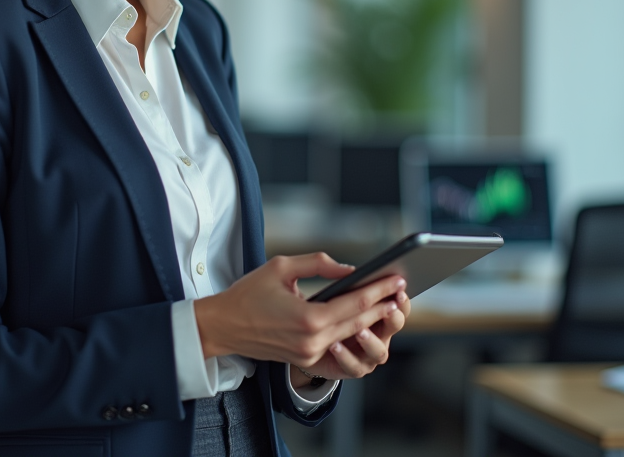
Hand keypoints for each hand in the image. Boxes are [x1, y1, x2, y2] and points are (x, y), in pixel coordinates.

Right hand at [193, 253, 406, 371]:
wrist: (223, 327)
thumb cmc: (248, 294)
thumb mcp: (282, 267)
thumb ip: (318, 264)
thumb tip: (349, 269)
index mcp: (309, 319)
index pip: (356, 303)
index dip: (379, 290)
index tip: (397, 278)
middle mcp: (313, 342)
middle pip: (359, 322)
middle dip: (382, 305)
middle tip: (400, 289)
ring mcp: (310, 354)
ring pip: (350, 334)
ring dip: (370, 319)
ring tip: (387, 302)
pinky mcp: (305, 358)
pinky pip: (336, 343)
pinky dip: (351, 329)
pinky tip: (363, 317)